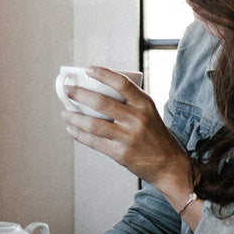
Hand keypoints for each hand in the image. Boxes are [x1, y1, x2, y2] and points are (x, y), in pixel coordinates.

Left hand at [61, 66, 191, 191]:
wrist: (169, 164)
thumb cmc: (155, 135)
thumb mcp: (149, 113)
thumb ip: (130, 102)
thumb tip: (99, 90)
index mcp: (145, 104)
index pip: (122, 83)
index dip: (103, 74)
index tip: (87, 69)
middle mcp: (137, 119)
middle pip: (102, 102)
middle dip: (80, 94)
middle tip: (67, 89)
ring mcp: (128, 137)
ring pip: (93, 124)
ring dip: (75, 117)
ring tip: (65, 113)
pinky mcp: (120, 154)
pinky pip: (94, 142)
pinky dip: (79, 134)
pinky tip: (71, 129)